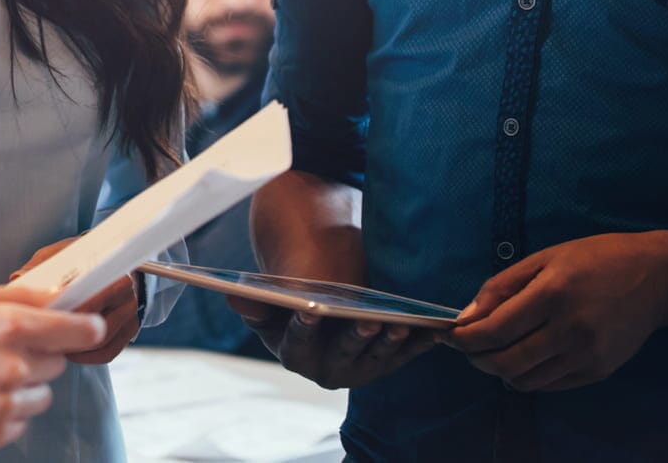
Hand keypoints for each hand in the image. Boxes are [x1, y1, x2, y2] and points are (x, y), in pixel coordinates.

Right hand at [0, 285, 107, 451]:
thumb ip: (13, 297)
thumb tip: (55, 297)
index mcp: (7, 327)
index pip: (75, 330)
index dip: (86, 328)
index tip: (91, 328)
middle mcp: (12, 368)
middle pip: (57, 363)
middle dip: (38, 355)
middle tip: (0, 350)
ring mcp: (2, 405)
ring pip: (41, 397)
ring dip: (23, 387)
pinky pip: (18, 424)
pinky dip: (4, 412)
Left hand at [10, 238, 139, 363]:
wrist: (120, 259)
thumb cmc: (86, 257)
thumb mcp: (63, 252)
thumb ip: (41, 264)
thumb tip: (16, 278)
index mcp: (114, 276)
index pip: (89, 303)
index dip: (64, 315)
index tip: (44, 319)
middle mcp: (128, 298)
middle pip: (96, 328)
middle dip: (68, 334)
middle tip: (41, 337)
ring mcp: (131, 318)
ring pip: (101, 345)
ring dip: (75, 349)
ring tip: (51, 343)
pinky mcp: (130, 334)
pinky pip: (106, 354)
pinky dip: (86, 356)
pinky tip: (68, 349)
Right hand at [224, 297, 438, 389]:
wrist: (319, 306)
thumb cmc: (290, 300)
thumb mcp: (270, 300)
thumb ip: (254, 301)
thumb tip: (234, 296)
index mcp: (294, 356)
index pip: (298, 343)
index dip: (303, 327)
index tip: (310, 309)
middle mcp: (327, 372)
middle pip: (342, 355)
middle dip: (355, 338)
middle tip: (367, 320)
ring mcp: (359, 371)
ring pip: (377, 358)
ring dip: (390, 343)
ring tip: (400, 323)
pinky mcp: (385, 363)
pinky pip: (404, 355)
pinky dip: (419, 342)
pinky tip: (433, 327)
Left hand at [446, 231, 667, 392]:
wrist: (655, 278)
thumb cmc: (595, 259)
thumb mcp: (543, 259)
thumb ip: (501, 287)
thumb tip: (467, 316)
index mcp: (552, 294)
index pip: (495, 330)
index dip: (465, 338)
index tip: (449, 336)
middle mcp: (570, 329)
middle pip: (507, 362)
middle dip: (477, 359)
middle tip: (468, 348)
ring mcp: (587, 354)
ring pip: (527, 380)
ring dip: (500, 371)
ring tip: (494, 353)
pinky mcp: (599, 371)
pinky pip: (551, 384)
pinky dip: (529, 377)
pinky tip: (524, 359)